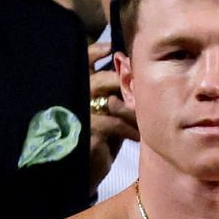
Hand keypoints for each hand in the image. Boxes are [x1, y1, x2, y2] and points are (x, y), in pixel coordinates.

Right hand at [87, 42, 138, 186]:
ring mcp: (80, 116)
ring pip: (108, 102)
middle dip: (120, 82)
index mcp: (79, 90)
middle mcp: (76, 99)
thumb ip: (115, 94)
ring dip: (129, 109)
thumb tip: (133, 72)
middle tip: (138, 88)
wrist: (89, 171)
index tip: (111, 48)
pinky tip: (139, 135)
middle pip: (99, 80)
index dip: (94, 52)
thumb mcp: (108, 113)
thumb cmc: (101, 140)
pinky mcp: (87, 134)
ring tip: (143, 117)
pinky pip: (112, 124)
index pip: (82, 63)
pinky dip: (129, 128)